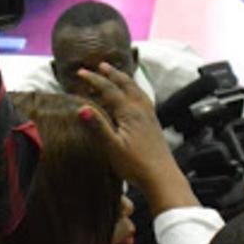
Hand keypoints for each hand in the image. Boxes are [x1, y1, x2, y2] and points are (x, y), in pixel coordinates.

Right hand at [76, 63, 198, 215]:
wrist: (162, 178)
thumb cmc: (135, 165)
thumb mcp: (112, 147)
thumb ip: (98, 126)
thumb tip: (81, 108)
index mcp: (129, 112)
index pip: (109, 89)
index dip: (94, 80)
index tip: (81, 72)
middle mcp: (141, 109)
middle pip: (126, 85)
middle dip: (112, 74)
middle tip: (101, 65)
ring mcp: (150, 116)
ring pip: (136, 90)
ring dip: (125, 80)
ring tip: (118, 75)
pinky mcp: (154, 124)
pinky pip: (143, 98)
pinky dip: (135, 90)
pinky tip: (135, 97)